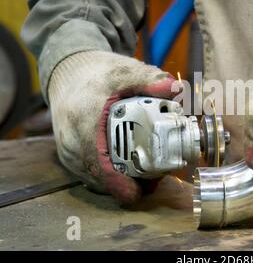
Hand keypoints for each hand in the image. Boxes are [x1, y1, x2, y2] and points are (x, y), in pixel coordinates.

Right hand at [48, 51, 176, 203]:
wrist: (67, 74)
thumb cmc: (96, 73)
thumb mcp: (124, 71)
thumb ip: (150, 79)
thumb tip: (174, 89)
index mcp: (83, 120)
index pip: (97, 161)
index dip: (118, 181)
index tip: (138, 191)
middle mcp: (72, 141)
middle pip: (101, 176)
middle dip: (130, 181)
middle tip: (157, 174)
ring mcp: (69, 152)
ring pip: (97, 179)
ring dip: (122, 180)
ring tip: (149, 170)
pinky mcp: (72, 156)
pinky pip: (92, 174)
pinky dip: (112, 175)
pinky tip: (132, 167)